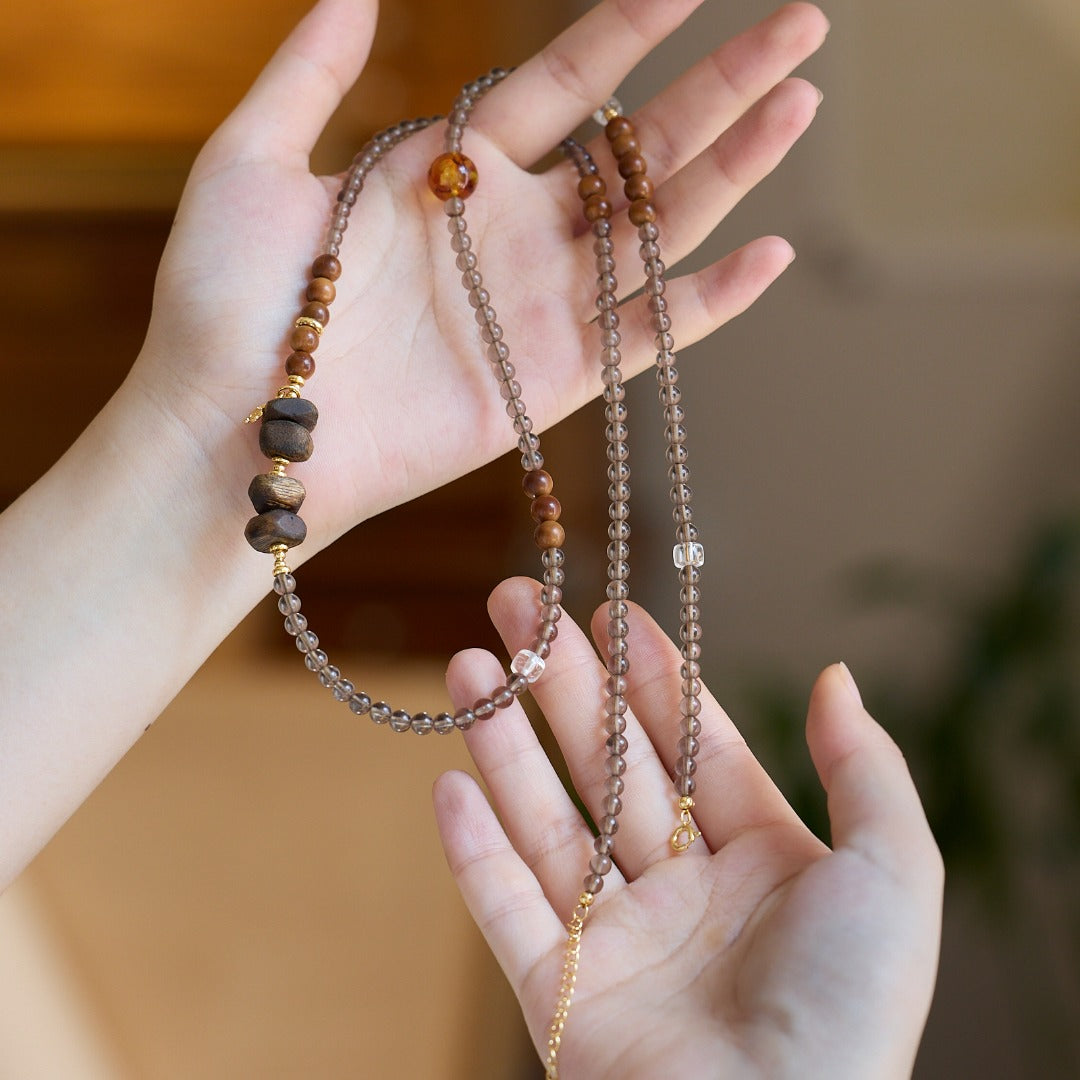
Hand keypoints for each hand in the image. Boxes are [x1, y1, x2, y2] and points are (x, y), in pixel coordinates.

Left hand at [135, 0, 827, 553]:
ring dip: (733, 170)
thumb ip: (309, 73)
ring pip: (657, 230)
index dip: (627, 30)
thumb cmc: (224, 301)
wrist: (233, 430)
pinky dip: (707, 304)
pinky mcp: (548, 384)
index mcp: (451, 172)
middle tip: (803, 28)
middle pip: (636, 148)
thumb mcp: (252, 162)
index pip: (563, 83)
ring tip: (799, 105)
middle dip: (719, 88)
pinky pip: (643, 336)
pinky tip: (769, 253)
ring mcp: (535, 309)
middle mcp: (509, 233)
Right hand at [434, 579, 943, 1077]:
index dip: (653, 675)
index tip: (614, 611)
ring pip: (547, 825)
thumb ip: (866, 768)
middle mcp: (683, 897)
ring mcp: (617, 946)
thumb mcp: (894, 870)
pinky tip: (446, 785)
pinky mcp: (560, 1000)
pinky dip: (471, 850)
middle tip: (518, 605)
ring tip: (470, 667)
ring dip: (505, 747)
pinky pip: (504, 910)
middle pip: (608, 766)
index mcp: (758, 864)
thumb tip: (834, 675)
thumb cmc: (851, 1007)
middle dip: (563, 683)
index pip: (692, 745)